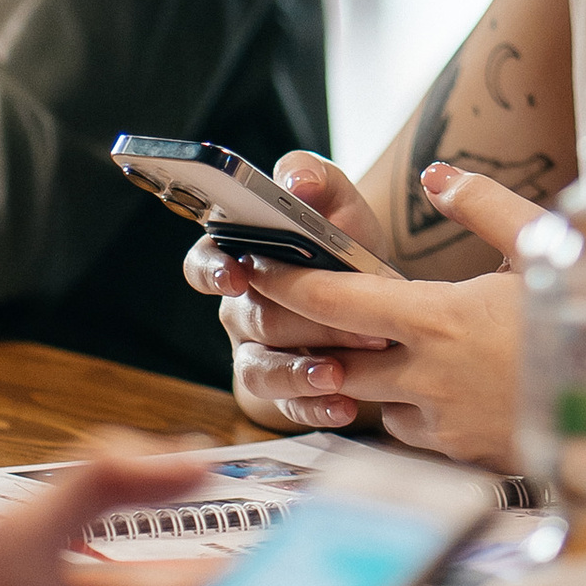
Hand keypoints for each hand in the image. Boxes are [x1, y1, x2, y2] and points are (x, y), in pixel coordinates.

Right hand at [182, 155, 396, 432]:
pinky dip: (315, 408)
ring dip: (297, 373)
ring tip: (336, 374)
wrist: (381, 295)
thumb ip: (313, 177)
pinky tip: (345, 405)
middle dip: (302, 321)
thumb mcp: (336, 202)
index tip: (236, 274)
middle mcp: (239, 309)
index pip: (203, 264)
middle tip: (353, 321)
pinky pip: (288, 407)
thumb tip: (295, 181)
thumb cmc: (344, 243)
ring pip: (260, 371)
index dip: (213, 271)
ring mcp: (258, 353)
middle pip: (254, 319)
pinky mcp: (284, 392)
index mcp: (238, 258)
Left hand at [195, 159, 539, 466]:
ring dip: (366, 378)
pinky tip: (441, 388)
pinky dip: (414, 409)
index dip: (286, 283)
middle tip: (280, 316)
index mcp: (438, 319)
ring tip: (374, 349)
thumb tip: (437, 176)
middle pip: (335, 361)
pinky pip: (418, 431)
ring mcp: (445, 425)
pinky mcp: (467, 456)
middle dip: (305, 341)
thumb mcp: (545, 246)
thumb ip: (485, 205)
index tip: (252, 266)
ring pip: (376, 402)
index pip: (336, 300)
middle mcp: (428, 377)